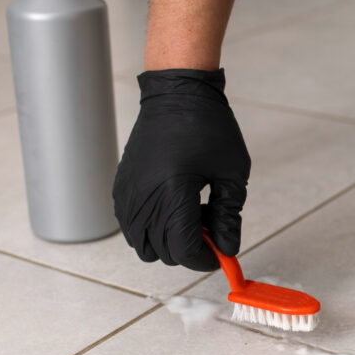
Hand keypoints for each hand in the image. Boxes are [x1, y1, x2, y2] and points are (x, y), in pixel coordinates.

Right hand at [113, 69, 250, 270]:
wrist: (176, 93)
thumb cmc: (208, 127)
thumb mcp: (232, 173)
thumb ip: (230, 217)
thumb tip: (227, 249)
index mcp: (172, 194)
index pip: (183, 251)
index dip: (206, 260)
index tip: (222, 253)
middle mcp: (143, 198)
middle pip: (164, 253)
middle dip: (191, 250)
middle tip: (212, 226)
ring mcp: (127, 194)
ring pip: (143, 245)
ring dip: (169, 242)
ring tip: (192, 215)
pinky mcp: (121, 187)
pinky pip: (131, 227)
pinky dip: (152, 228)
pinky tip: (173, 206)